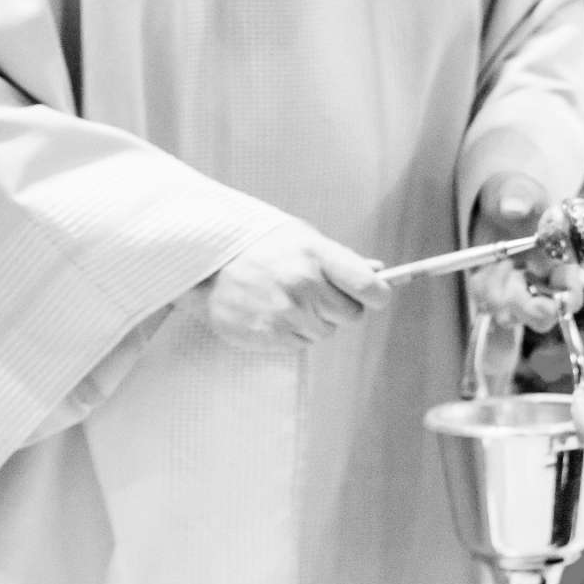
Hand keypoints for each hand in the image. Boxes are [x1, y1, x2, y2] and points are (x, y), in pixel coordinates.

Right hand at [198, 220, 389, 350]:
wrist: (204, 263)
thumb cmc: (256, 246)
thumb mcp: (301, 238)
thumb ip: (340, 259)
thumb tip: (379, 271)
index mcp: (316, 255)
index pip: (369, 286)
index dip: (377, 294)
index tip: (374, 295)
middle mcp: (304, 285)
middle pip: (352, 316)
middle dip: (339, 308)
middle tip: (315, 294)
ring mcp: (286, 313)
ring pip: (325, 333)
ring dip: (313, 322)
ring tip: (285, 300)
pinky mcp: (269, 336)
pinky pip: (300, 344)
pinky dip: (291, 333)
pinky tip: (271, 312)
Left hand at [466, 172, 583, 331]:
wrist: (493, 205)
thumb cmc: (516, 196)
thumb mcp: (518, 189)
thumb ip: (519, 196)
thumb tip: (513, 207)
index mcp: (562, 263)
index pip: (572, 295)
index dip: (563, 302)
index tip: (543, 300)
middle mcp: (543, 285)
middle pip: (544, 318)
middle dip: (524, 308)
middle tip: (510, 276)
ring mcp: (518, 294)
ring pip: (511, 317)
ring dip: (497, 293)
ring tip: (496, 263)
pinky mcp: (495, 296)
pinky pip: (485, 305)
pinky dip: (481, 289)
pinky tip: (483, 268)